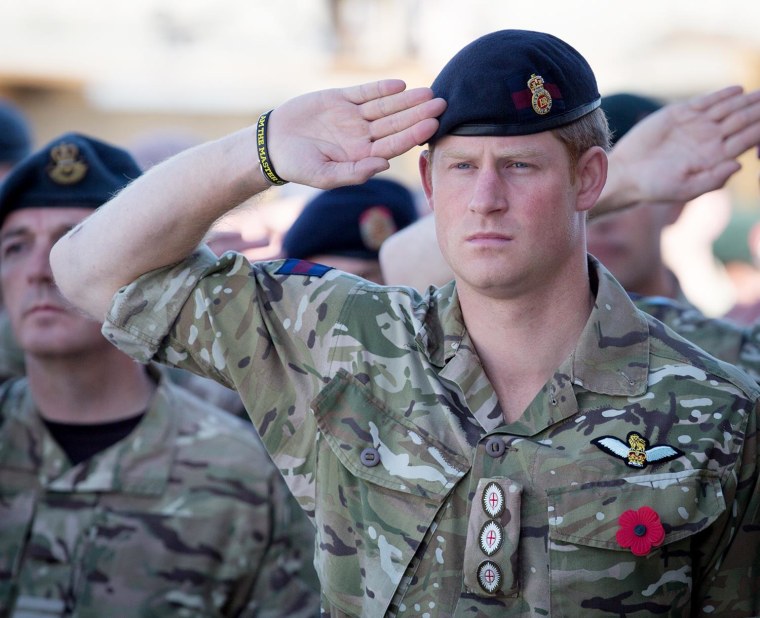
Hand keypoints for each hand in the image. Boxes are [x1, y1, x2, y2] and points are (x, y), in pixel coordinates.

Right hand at [266, 80, 445, 188]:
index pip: (394, 144)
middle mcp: (362, 137)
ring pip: (385, 107)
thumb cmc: (297, 167)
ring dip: (407, 100)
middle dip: (419, 114)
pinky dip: (381, 88)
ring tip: (428, 92)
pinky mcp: (340, 100)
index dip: (414, 134)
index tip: (432, 124)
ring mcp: (352, 118)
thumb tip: (383, 166)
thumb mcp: (324, 176)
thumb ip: (354, 173)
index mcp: (362, 156)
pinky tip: (400, 85)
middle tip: (442, 103)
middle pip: (396, 123)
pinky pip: (365, 93)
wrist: (272, 145)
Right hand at [607, 85, 759, 204]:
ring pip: (729, 109)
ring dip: (747, 101)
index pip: (747, 140)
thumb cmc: (654, 187)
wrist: (625, 173)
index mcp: (716, 158)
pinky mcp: (680, 113)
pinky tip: (738, 91)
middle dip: (759, 111)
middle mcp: (710, 140)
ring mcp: (697, 125)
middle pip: (743, 121)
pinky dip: (722, 95)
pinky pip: (706, 102)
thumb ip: (713, 180)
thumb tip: (739, 165)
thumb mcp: (685, 189)